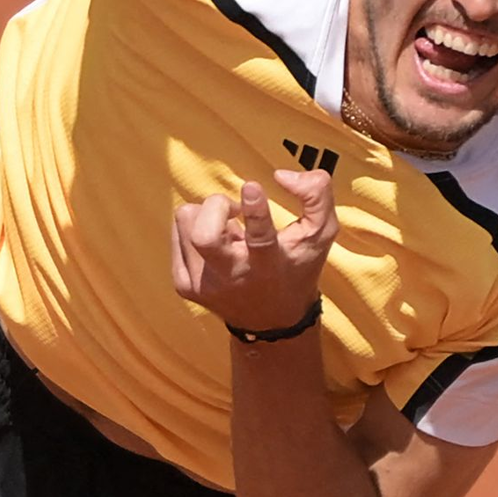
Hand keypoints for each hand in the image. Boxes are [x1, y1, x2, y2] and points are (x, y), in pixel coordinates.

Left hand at [171, 170, 337, 331]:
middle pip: (204, 235)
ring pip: (185, 220)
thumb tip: (281, 175)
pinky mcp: (184, 284)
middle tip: (234, 210)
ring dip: (207, 215)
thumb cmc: (296, 266)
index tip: (251, 187)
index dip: (255, 212)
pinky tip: (217, 247)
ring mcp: (203, 284)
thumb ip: (316, 196)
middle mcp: (233, 278)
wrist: (271, 321)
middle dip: (216, 206)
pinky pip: (177, 232)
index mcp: (269, 266)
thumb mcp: (320, 234)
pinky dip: (195, 229)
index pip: (260, 239)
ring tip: (229, 233)